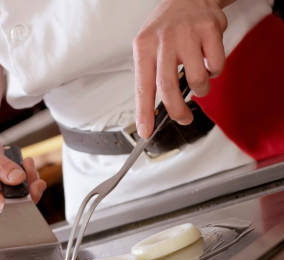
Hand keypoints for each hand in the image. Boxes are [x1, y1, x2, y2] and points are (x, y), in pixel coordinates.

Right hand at [0, 131, 46, 212]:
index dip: (12, 202)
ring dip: (27, 184)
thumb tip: (19, 179)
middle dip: (25, 186)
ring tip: (27, 163)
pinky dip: (24, 185)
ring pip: (15, 202)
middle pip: (8, 203)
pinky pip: (15, 198)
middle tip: (29, 164)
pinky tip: (26, 170)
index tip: (30, 195)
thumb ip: (3, 165)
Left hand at [133, 0, 229, 137]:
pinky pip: (216, 64)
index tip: (145, 131)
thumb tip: (153, 111)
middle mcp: (163, 40)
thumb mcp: (148, 47)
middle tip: (182, 119)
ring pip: (196, 79)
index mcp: (143, 47)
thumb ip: (150, 76)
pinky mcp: (210, 30)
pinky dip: (215, 70)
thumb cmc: (167, 28)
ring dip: (200, 88)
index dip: (144, 112)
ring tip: (198, 81)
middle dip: (176, 110)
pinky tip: (208, 60)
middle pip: (168, 87)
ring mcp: (187, 34)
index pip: (142, 86)